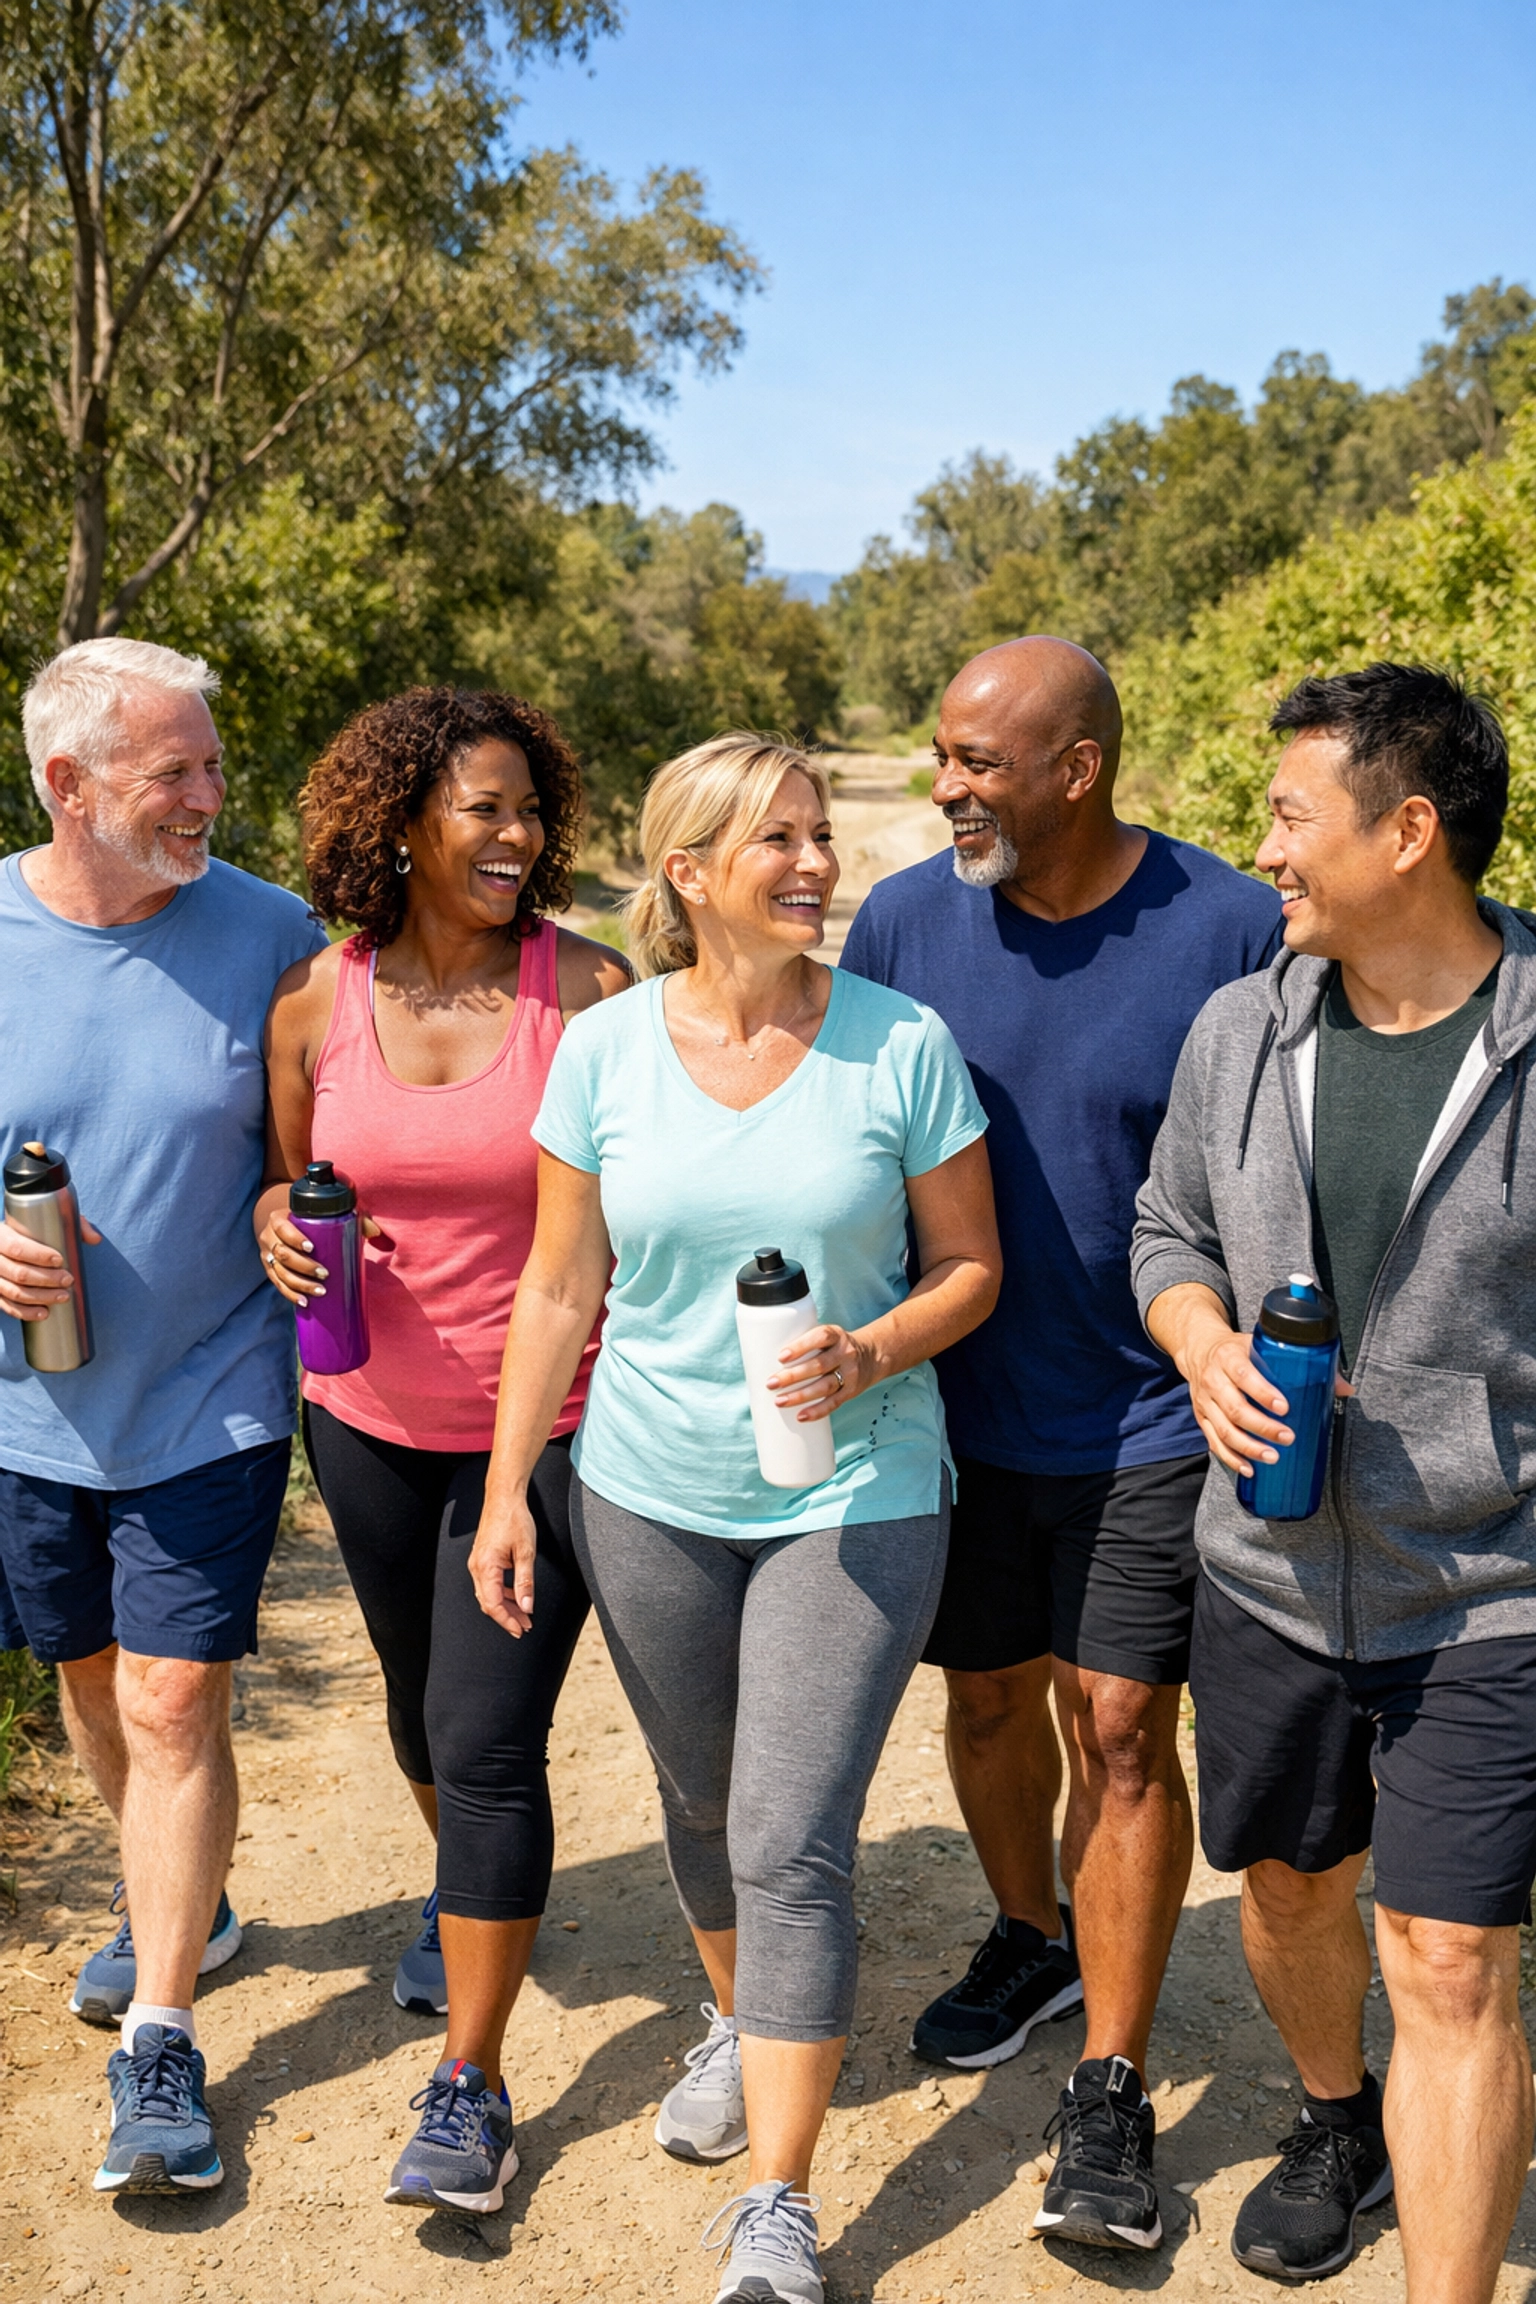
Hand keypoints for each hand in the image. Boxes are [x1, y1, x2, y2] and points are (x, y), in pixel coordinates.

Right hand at [0, 1212, 101, 1321]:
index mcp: (1, 1234)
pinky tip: (43, 1313)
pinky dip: (24, 1312)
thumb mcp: (52, 1220)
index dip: (38, 1255)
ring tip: (63, 1296)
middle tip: (68, 1280)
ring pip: (13, 1291)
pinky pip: (6, 1305)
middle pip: (18, 1272)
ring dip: (40, 1297)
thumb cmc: (32, 1230)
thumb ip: (75, 1224)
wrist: (9, 1242)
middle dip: (46, 1279)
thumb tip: (95, 1239)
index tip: (59, 1260)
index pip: (16, 1247)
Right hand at [258, 1209, 378, 1306]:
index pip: (283, 1228)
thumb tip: (376, 1233)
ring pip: (280, 1273)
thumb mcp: (329, 1214)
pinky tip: (304, 1301)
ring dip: (299, 1285)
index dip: (295, 1239)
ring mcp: (267, 1256)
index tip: (311, 1248)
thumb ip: (353, 1219)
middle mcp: (269, 1237)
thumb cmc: (312, 1219)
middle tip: (324, 1274)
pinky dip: (291, 1294)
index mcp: (279, 1219)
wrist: (287, 1225)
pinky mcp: (270, 1271)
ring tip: (319, 1291)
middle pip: (282, 1255)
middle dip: (303, 1267)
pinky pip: (278, 1285)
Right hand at [467, 1490, 536, 1638]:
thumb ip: (525, 1582)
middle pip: (488, 1603)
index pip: (493, 1604)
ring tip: (523, 1614)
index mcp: (486, 1567)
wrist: (504, 1497)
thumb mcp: (526, 1552)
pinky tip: (515, 1596)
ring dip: (505, 1606)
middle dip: (506, 1617)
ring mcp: (477, 1563)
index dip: (507, 1621)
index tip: (520, 1630)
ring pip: (488, 1594)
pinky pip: (489, 1584)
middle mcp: (477, 1567)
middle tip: (525, 1626)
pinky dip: (502, 1594)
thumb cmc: (514, 1519)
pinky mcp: (482, 1559)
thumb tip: (526, 1606)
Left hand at [767, 1322, 871, 1422]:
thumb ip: (805, 1343)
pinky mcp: (851, 1391)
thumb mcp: (828, 1336)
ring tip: (779, 1401)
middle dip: (793, 1376)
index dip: (800, 1346)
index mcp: (836, 1335)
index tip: (781, 1357)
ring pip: (824, 1386)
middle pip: (818, 1365)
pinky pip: (834, 1403)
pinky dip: (817, 1411)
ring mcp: (850, 1373)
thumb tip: (764, 1356)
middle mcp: (845, 1353)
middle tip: (771, 1383)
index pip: (820, 1337)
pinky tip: (801, 1416)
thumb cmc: (836, 1346)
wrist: (873, 1355)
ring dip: (800, 1395)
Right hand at [1185, 1327, 1352, 1475]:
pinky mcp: (1202, 1418)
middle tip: (1287, 1437)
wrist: (1199, 1351)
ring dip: (1249, 1447)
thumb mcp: (1262, 1346)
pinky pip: (1214, 1442)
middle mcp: (1214, 1380)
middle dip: (1262, 1427)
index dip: (1263, 1393)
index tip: (1285, 1407)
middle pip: (1235, 1409)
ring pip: (1224, 1430)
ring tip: (1272, 1457)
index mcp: (1229, 1358)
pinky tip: (1249, 1468)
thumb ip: (1302, 1364)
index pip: (1244, 1376)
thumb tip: (1344, 1387)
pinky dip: (1231, 1458)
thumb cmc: (1237, 1350)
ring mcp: (1205, 1402)